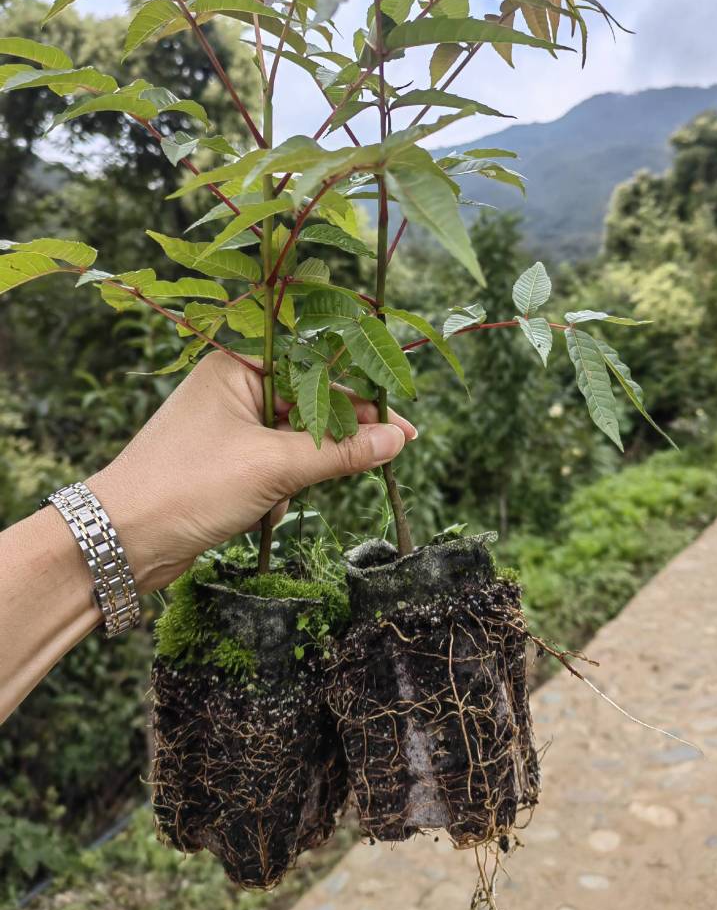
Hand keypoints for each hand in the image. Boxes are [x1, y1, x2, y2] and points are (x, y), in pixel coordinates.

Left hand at [87, 352, 415, 592]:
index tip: (403, 426)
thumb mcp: (274, 466)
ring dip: (299, 476)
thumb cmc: (189, 486)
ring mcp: (228, 429)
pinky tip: (260, 514)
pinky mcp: (225, 465)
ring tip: (278, 499)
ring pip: (295, 444)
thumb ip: (340, 452)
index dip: (363, 398)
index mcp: (238, 367)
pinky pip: (275, 470)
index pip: (317, 370)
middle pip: (309, 408)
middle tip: (379, 460)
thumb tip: (396, 440)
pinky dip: (277, 493)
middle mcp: (233, 390)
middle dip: (330, 444)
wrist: (120, 542)